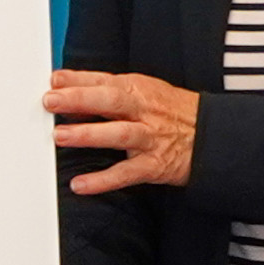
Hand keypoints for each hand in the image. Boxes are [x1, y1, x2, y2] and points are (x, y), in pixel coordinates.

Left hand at [45, 68, 196, 193]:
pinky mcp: (155, 165)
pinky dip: (103, 180)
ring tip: (61, 136)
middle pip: (110, 100)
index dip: (78, 79)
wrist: (213, 137)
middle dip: (79, 100)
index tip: (54, 80)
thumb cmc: (172, 113)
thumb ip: (107, 90)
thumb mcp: (144, 92)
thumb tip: (67, 87)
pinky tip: (81, 185)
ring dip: (89, 134)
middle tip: (50, 101)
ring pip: (118, 134)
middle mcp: (144, 111)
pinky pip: (126, 173)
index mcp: (139, 89)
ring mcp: (150, 138)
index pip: (105, 81)